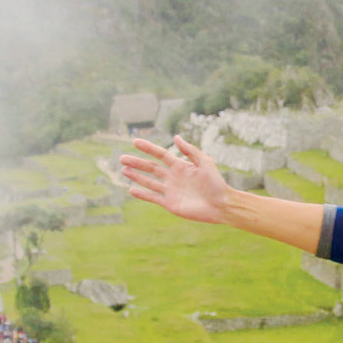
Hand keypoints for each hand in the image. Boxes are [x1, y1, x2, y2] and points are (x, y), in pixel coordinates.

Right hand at [119, 137, 234, 224]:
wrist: (221, 204)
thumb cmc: (216, 183)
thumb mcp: (205, 162)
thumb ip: (190, 150)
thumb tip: (176, 137)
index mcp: (181, 166)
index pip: (160, 154)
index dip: (148, 148)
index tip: (135, 141)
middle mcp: (173, 177)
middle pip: (151, 168)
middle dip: (137, 163)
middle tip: (122, 158)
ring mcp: (170, 190)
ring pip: (149, 181)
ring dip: (136, 176)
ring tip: (123, 170)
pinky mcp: (170, 203)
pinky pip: (153, 198)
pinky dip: (142, 194)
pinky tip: (131, 190)